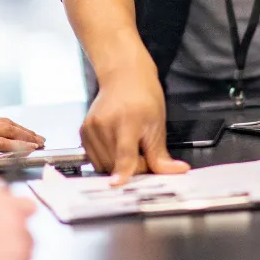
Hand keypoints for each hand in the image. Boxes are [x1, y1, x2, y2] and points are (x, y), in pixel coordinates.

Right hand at [81, 65, 189, 183]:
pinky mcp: (83, 132)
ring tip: (129, 147)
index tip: (118, 183)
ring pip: (104, 165)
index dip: (123, 170)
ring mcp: (91, 128)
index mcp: (127, 120)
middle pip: (115, 164)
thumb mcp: (157, 125)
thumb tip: (176, 171)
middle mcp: (104, 124)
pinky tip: (116, 144)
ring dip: (118, 165)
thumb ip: (161, 154)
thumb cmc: (143, 95)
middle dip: (131, 168)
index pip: (124, 152)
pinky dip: (107, 159)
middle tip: (142, 153)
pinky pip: (95, 159)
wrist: (123, 76)